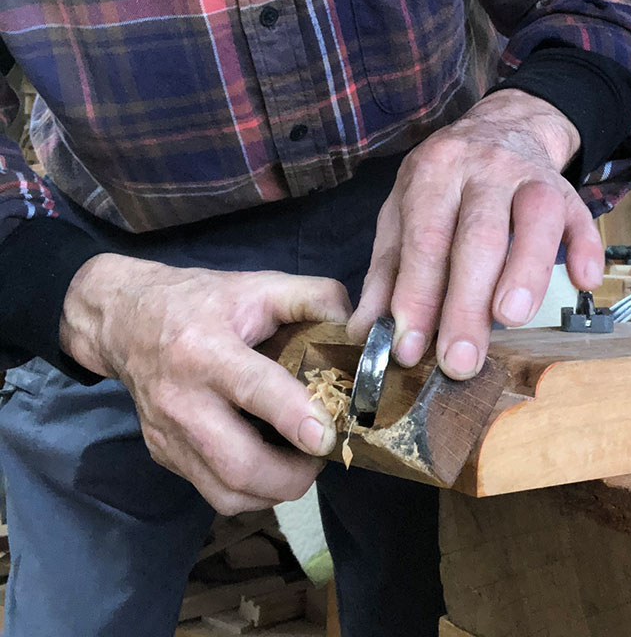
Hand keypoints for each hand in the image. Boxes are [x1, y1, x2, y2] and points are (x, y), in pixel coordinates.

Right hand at [61, 256, 350, 513]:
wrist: (125, 320)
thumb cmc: (199, 300)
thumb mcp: (256, 284)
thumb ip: (312, 298)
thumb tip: (357, 331)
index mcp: (205, 350)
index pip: (252, 389)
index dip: (293, 416)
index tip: (327, 437)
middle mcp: (182, 400)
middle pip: (238, 464)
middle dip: (291, 476)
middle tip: (323, 456)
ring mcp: (168, 435)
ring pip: (226, 493)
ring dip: (274, 490)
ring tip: (300, 464)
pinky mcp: (162, 455)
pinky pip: (212, 491)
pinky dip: (248, 489)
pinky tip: (267, 464)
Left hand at [347, 89, 603, 377]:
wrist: (502, 126)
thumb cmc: (444, 184)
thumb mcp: (402, 213)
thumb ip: (387, 271)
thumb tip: (366, 332)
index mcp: (431, 175)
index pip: (423, 240)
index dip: (416, 298)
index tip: (409, 350)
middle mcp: (480, 169)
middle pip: (477, 236)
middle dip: (467, 303)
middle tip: (460, 360)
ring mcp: (528, 176)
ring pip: (533, 219)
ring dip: (525, 272)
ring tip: (510, 318)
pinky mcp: (566, 189)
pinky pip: (581, 216)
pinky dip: (585, 249)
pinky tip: (584, 281)